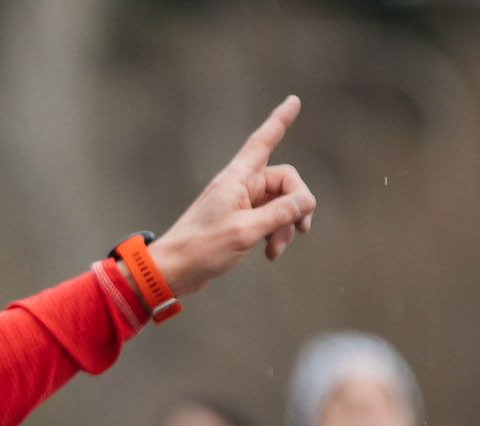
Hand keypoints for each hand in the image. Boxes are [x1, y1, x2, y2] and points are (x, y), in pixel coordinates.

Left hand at [145, 95, 316, 295]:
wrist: (173, 271)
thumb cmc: (201, 248)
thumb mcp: (246, 231)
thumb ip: (280, 213)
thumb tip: (306, 200)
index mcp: (237, 179)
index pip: (263, 141)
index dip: (279, 121)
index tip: (294, 100)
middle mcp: (239, 186)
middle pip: (284, 181)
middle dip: (297, 205)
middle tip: (302, 229)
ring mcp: (239, 204)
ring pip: (279, 204)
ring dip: (284, 226)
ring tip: (276, 250)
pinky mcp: (238, 222)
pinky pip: (267, 220)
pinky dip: (273, 235)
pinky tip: (270, 254)